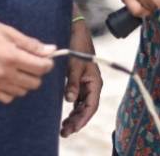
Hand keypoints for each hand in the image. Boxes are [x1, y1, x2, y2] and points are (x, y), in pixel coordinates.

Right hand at [0, 16, 55, 103]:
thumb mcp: (8, 31)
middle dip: (37, 72)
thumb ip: (30, 44)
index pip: (41, 68)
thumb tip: (50, 50)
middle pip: (34, 82)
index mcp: (12, 57)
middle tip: (31, 62)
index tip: (45, 57)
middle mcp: (5, 74)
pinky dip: (12, 90)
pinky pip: (7, 98)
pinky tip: (9, 78)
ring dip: (25, 81)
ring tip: (19, 69)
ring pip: (22, 92)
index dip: (47, 62)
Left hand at [60, 20, 101, 136]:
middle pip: (86, 108)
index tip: (72, 128)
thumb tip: (70, 100)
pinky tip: (64, 115)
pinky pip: (76, 97)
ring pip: (81, 104)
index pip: (91, 105)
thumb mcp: (75, 63)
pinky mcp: (77, 78)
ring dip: (74, 116)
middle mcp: (91, 83)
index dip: (83, 119)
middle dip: (77, 121)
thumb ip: (73, 82)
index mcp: (95, 80)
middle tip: (65, 132)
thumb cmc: (77, 43)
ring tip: (64, 128)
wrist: (73, 27)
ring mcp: (84, 81)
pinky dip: (71, 107)